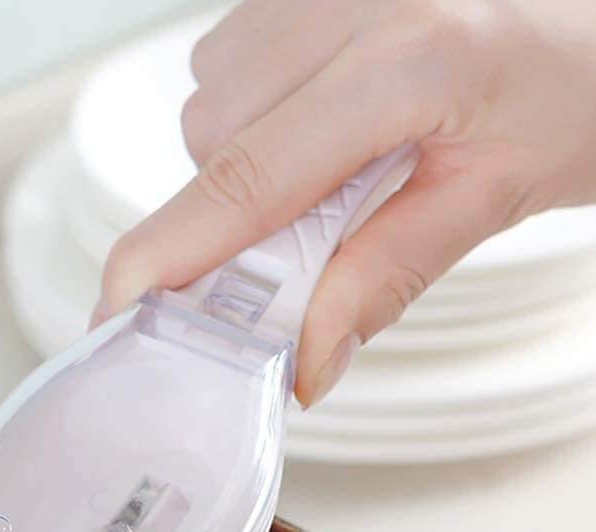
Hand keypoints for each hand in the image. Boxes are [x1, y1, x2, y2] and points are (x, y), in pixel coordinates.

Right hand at [94, 0, 595, 405]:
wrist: (595, 7)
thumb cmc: (582, 84)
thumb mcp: (498, 192)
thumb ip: (388, 275)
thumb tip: (302, 362)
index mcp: (411, 55)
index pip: (250, 175)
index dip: (170, 252)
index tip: (116, 309)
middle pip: (215, 141)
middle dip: (236, 215)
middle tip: (304, 244)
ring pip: (214, 99)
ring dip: (252, 159)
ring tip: (340, 160)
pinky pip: (237, 57)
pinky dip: (265, 111)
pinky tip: (329, 113)